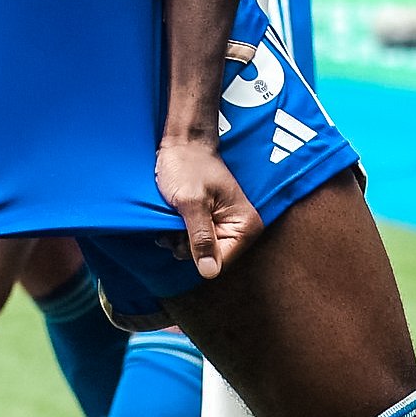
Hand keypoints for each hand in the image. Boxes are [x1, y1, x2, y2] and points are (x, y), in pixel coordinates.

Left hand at [155, 137, 261, 280]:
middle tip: (170, 228)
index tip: (178, 236)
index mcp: (246, 226)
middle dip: (186, 248)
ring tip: (170, 222)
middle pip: (211, 259)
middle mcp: (242, 230)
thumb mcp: (191, 202)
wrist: (183, 143)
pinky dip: (180, 236)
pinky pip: (197, 242)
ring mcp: (227, 227)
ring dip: (180, 242)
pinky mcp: (213, 224)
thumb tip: (210, 273)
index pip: (221, 263)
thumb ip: (201, 237)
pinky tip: (171, 223)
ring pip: (201, 252)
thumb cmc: (187, 165)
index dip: (195, 254)